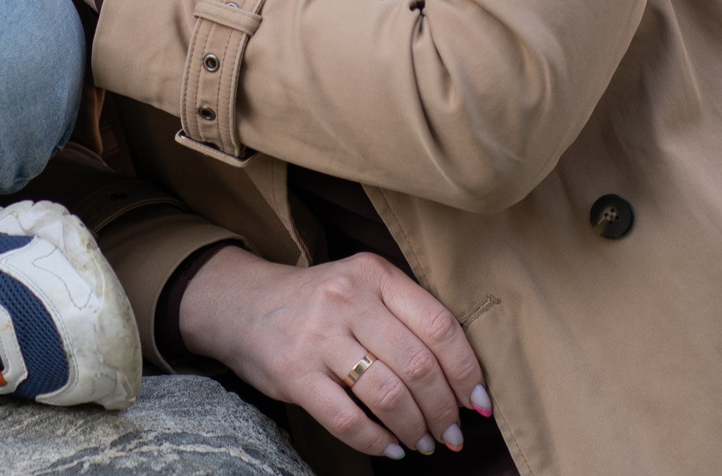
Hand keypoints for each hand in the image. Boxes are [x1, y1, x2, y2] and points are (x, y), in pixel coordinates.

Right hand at [177, 247, 489, 461]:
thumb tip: (464, 381)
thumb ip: (407, 318)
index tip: (479, 405)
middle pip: (419, 365)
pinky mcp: (294, 372)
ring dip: (415, 429)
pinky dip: (376, 441)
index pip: (440, 326)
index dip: (468, 372)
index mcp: (374, 274)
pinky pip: (347, 418)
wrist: (243, 304)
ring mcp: (318, 335)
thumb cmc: (319, 304)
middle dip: (444, 411)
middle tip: (451, 434)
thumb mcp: (363, 288)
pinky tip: (390, 448)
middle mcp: (347, 298)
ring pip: (388, 394)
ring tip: (423, 443)